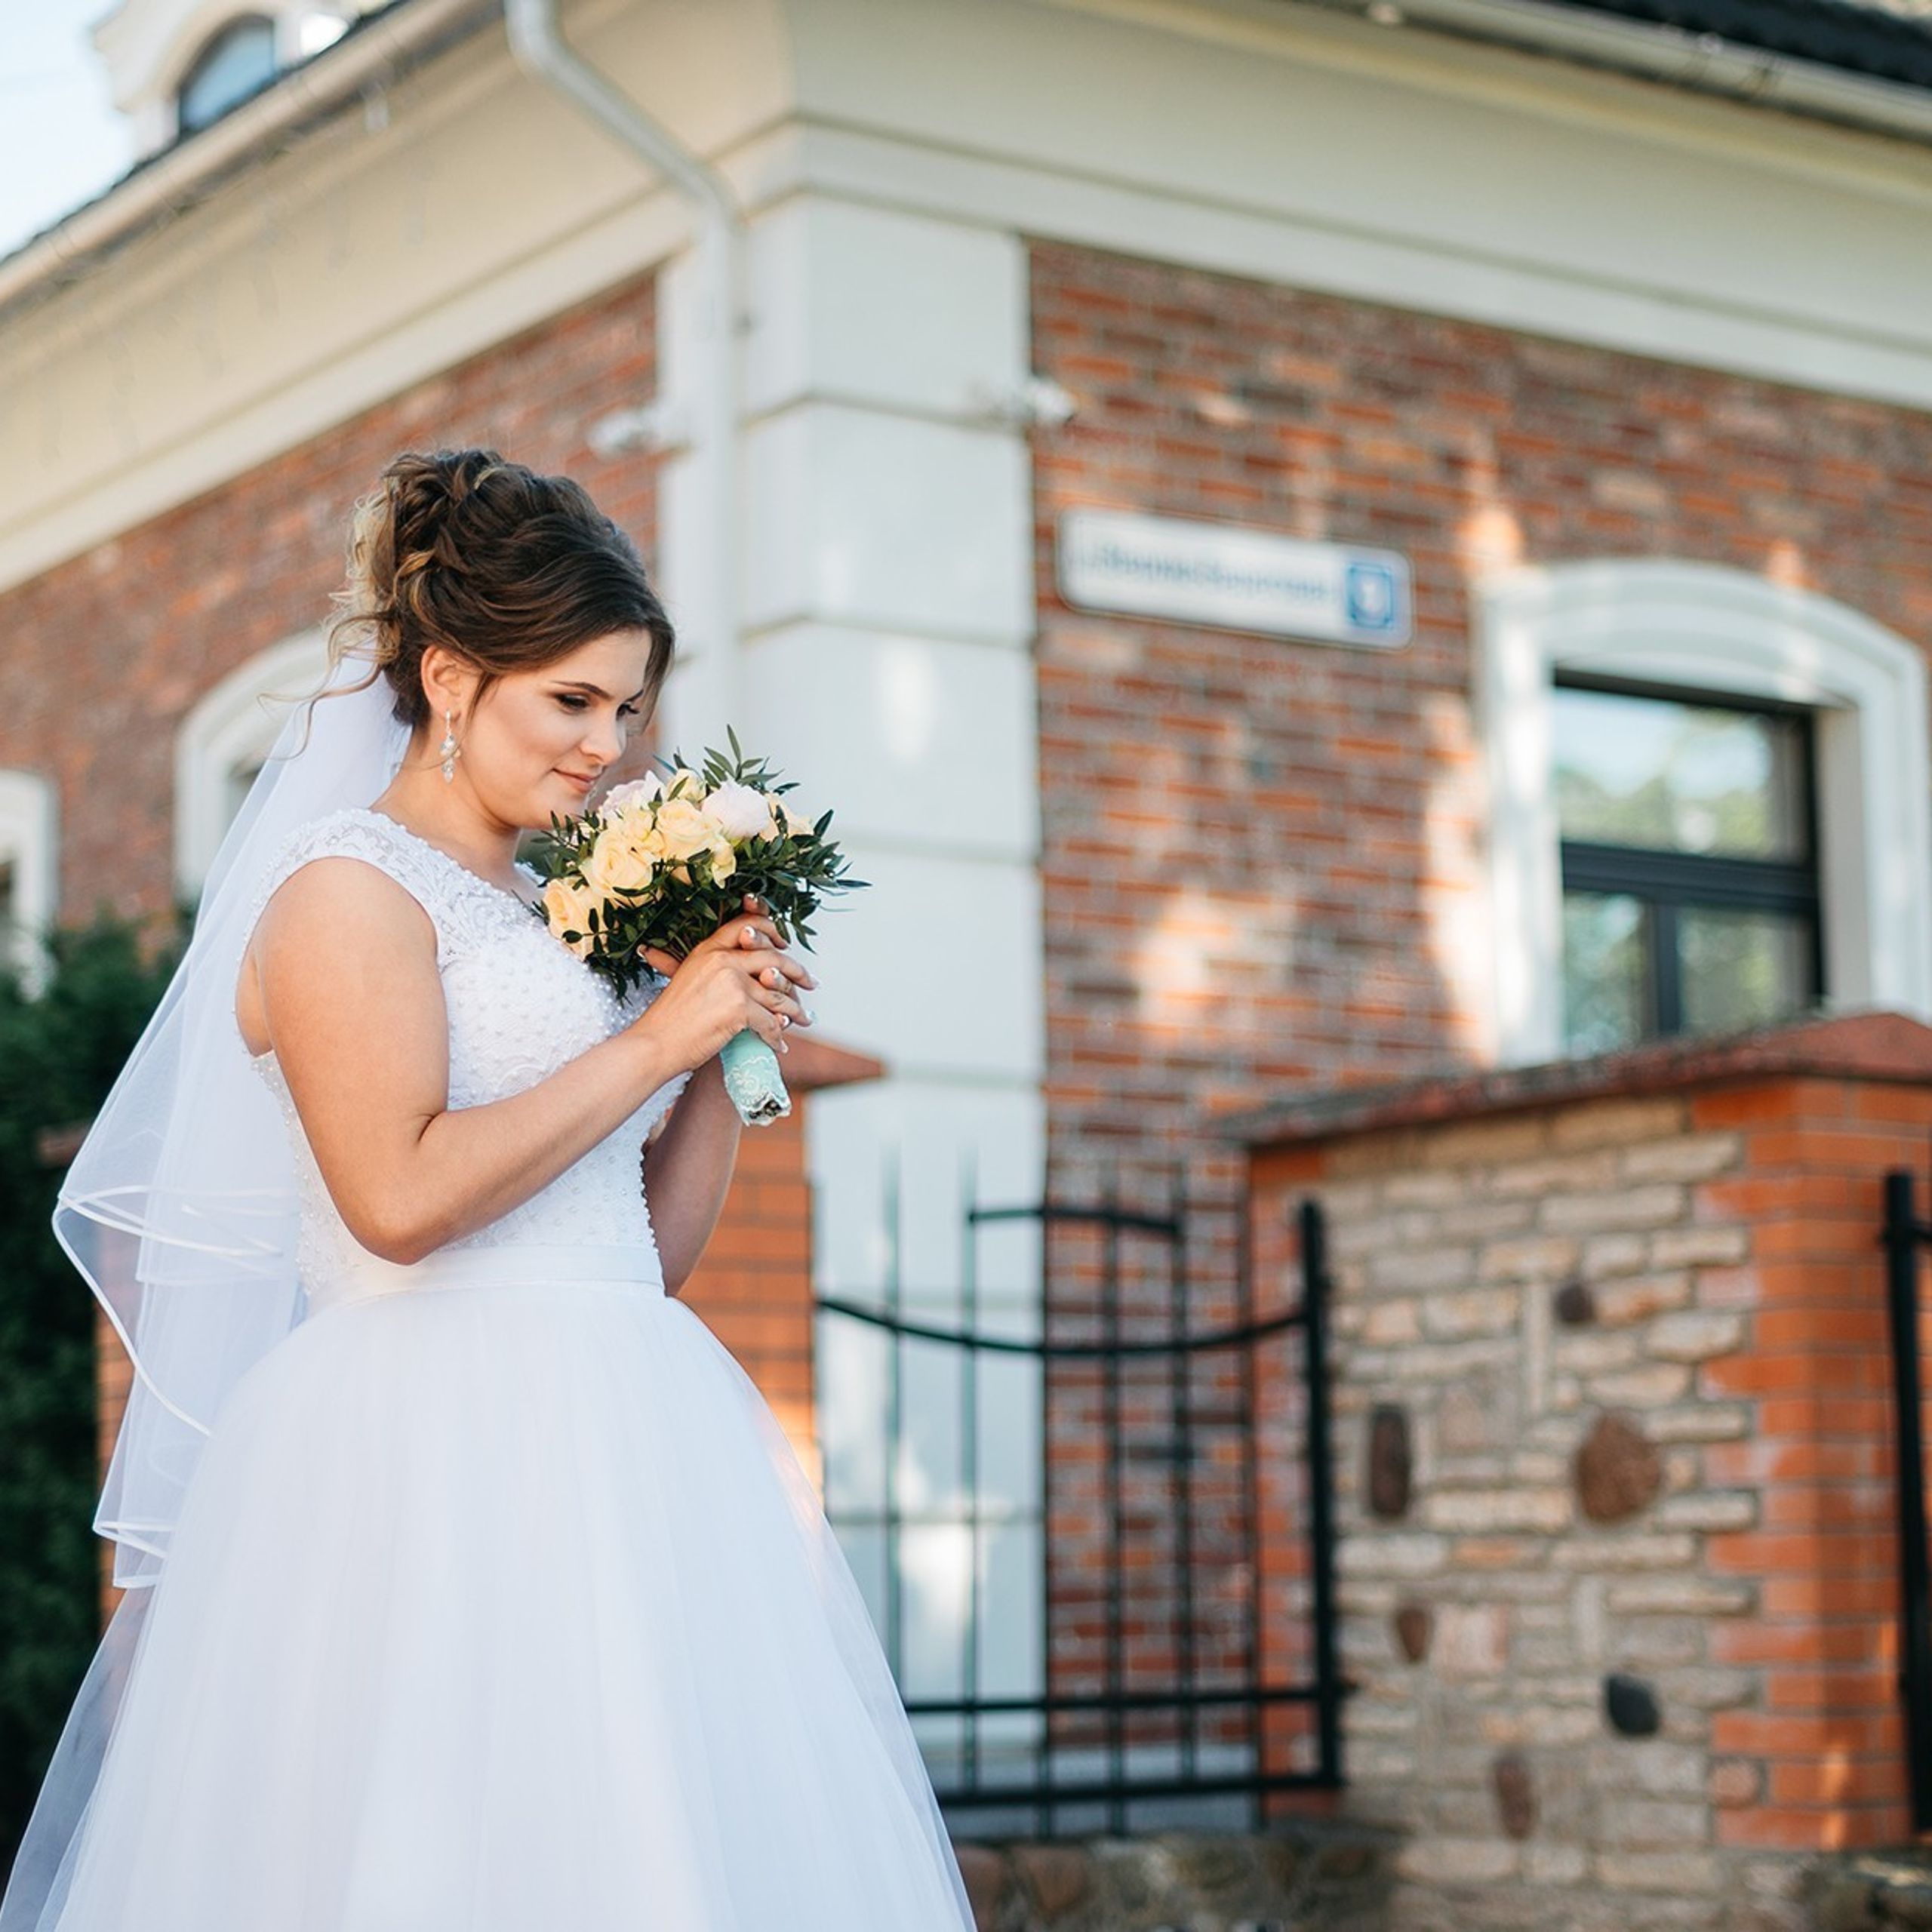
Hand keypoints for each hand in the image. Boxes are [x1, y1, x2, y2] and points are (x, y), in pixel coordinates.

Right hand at [633, 895, 817, 1073]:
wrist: (655, 1044)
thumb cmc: (670, 1019)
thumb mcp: (688, 978)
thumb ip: (714, 968)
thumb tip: (744, 970)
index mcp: (709, 949)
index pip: (748, 926)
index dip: (772, 932)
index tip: (785, 945)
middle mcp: (722, 959)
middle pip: (774, 958)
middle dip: (797, 972)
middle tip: (811, 983)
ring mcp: (732, 982)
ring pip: (777, 994)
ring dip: (795, 1011)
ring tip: (804, 1020)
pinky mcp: (739, 1008)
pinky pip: (771, 1022)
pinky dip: (777, 1037)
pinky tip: (779, 1045)